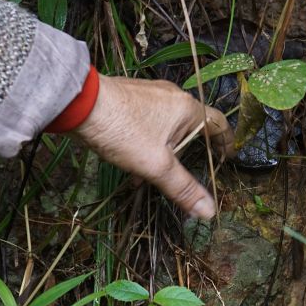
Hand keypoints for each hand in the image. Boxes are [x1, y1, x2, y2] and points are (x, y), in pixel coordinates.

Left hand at [70, 75, 233, 218]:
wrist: (78, 104)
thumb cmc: (122, 131)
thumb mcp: (156, 166)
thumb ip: (183, 188)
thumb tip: (209, 211)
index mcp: (186, 108)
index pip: (218, 123)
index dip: (226, 142)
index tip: (227, 158)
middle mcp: (172, 96)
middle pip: (192, 125)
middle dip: (191, 150)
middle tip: (193, 169)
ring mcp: (150, 94)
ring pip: (167, 125)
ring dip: (166, 149)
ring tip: (156, 174)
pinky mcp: (130, 97)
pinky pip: (148, 121)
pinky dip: (149, 141)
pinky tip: (132, 162)